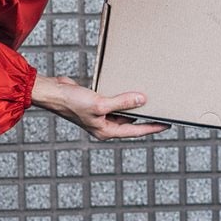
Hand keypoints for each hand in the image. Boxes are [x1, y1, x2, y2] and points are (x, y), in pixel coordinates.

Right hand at [31, 74, 168, 139]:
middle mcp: (104, 125)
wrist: (53, 93)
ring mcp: (100, 115)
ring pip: (122, 112)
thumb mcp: (100, 104)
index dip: (152, 127)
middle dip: (145, 116)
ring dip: (133, 105)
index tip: (167, 123)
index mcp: (106, 131)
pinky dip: (122, 97)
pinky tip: (130, 89)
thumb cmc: (72, 102)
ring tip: (150, 99)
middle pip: (130, 122)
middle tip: (162, 109)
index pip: (135, 130)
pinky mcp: (96, 104)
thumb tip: (142, 99)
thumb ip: (122, 102)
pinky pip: (114, 102)